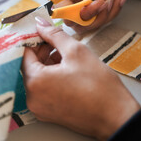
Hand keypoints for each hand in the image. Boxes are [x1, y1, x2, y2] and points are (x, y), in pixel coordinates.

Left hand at [22, 17, 139, 139]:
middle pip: (29, 66)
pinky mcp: (49, 114)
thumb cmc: (99, 86)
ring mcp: (40, 108)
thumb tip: (41, 24)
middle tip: (56, 41)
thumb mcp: (76, 51)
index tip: (43, 31)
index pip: (24, 53)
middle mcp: (33, 98)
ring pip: (37, 78)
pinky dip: (51, 77)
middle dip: (42, 51)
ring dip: (47, 64)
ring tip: (66, 55)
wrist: (116, 116)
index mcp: (35, 82)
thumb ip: (54, 35)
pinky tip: (66, 70)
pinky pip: (43, 90)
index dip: (34, 39)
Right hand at [47, 0, 128, 33]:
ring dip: (110, 11)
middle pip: (77, 23)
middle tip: (110, 0)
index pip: (62, 11)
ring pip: (92, 23)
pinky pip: (102, 17)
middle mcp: (65, 4)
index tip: (97, 2)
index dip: (79, 11)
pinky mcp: (90, 11)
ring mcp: (77, 10)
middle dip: (97, 15)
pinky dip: (115, 8)